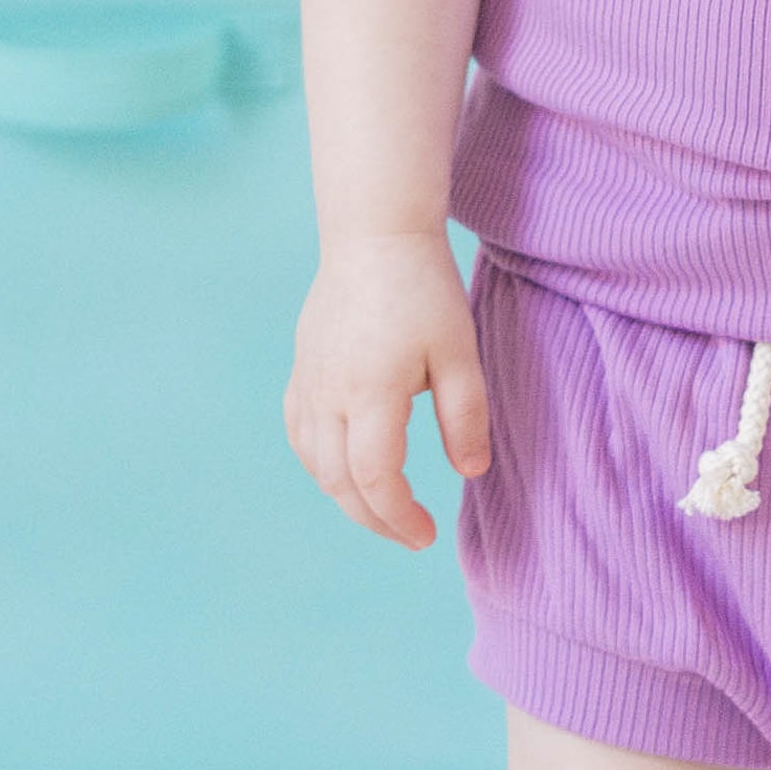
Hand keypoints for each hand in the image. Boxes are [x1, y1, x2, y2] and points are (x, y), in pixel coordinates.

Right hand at [283, 230, 491, 550]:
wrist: (375, 233)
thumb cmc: (424, 288)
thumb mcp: (460, 352)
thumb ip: (466, 417)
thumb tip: (470, 473)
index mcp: (371, 393)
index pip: (375, 480)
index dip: (399, 517)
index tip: (426, 535)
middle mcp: (330, 394)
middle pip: (340, 482)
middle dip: (375, 519)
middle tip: (410, 534)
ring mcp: (309, 381)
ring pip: (315, 462)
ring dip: (346, 495)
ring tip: (384, 507)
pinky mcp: (303, 367)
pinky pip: (300, 431)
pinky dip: (319, 462)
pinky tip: (343, 467)